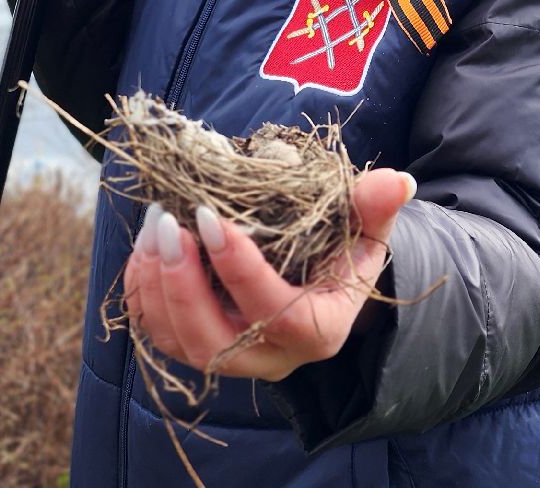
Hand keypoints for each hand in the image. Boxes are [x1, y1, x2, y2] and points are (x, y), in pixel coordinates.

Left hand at [122, 169, 415, 381]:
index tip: (210, 216)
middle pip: (215, 344)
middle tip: (168, 224)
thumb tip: (396, 181)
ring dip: (157, 286)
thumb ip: (376, 208)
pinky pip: (159, 335)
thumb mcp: (366, 231)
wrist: (321, 284)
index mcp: (318, 330)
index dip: (238, 268)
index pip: (276, 312)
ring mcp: (232, 358)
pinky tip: (145, 248)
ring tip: (155, 225)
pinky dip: (143, 295)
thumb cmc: (343, 251)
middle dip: (183, 285)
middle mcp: (272, 357)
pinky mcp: (200, 347)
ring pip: (179, 343)